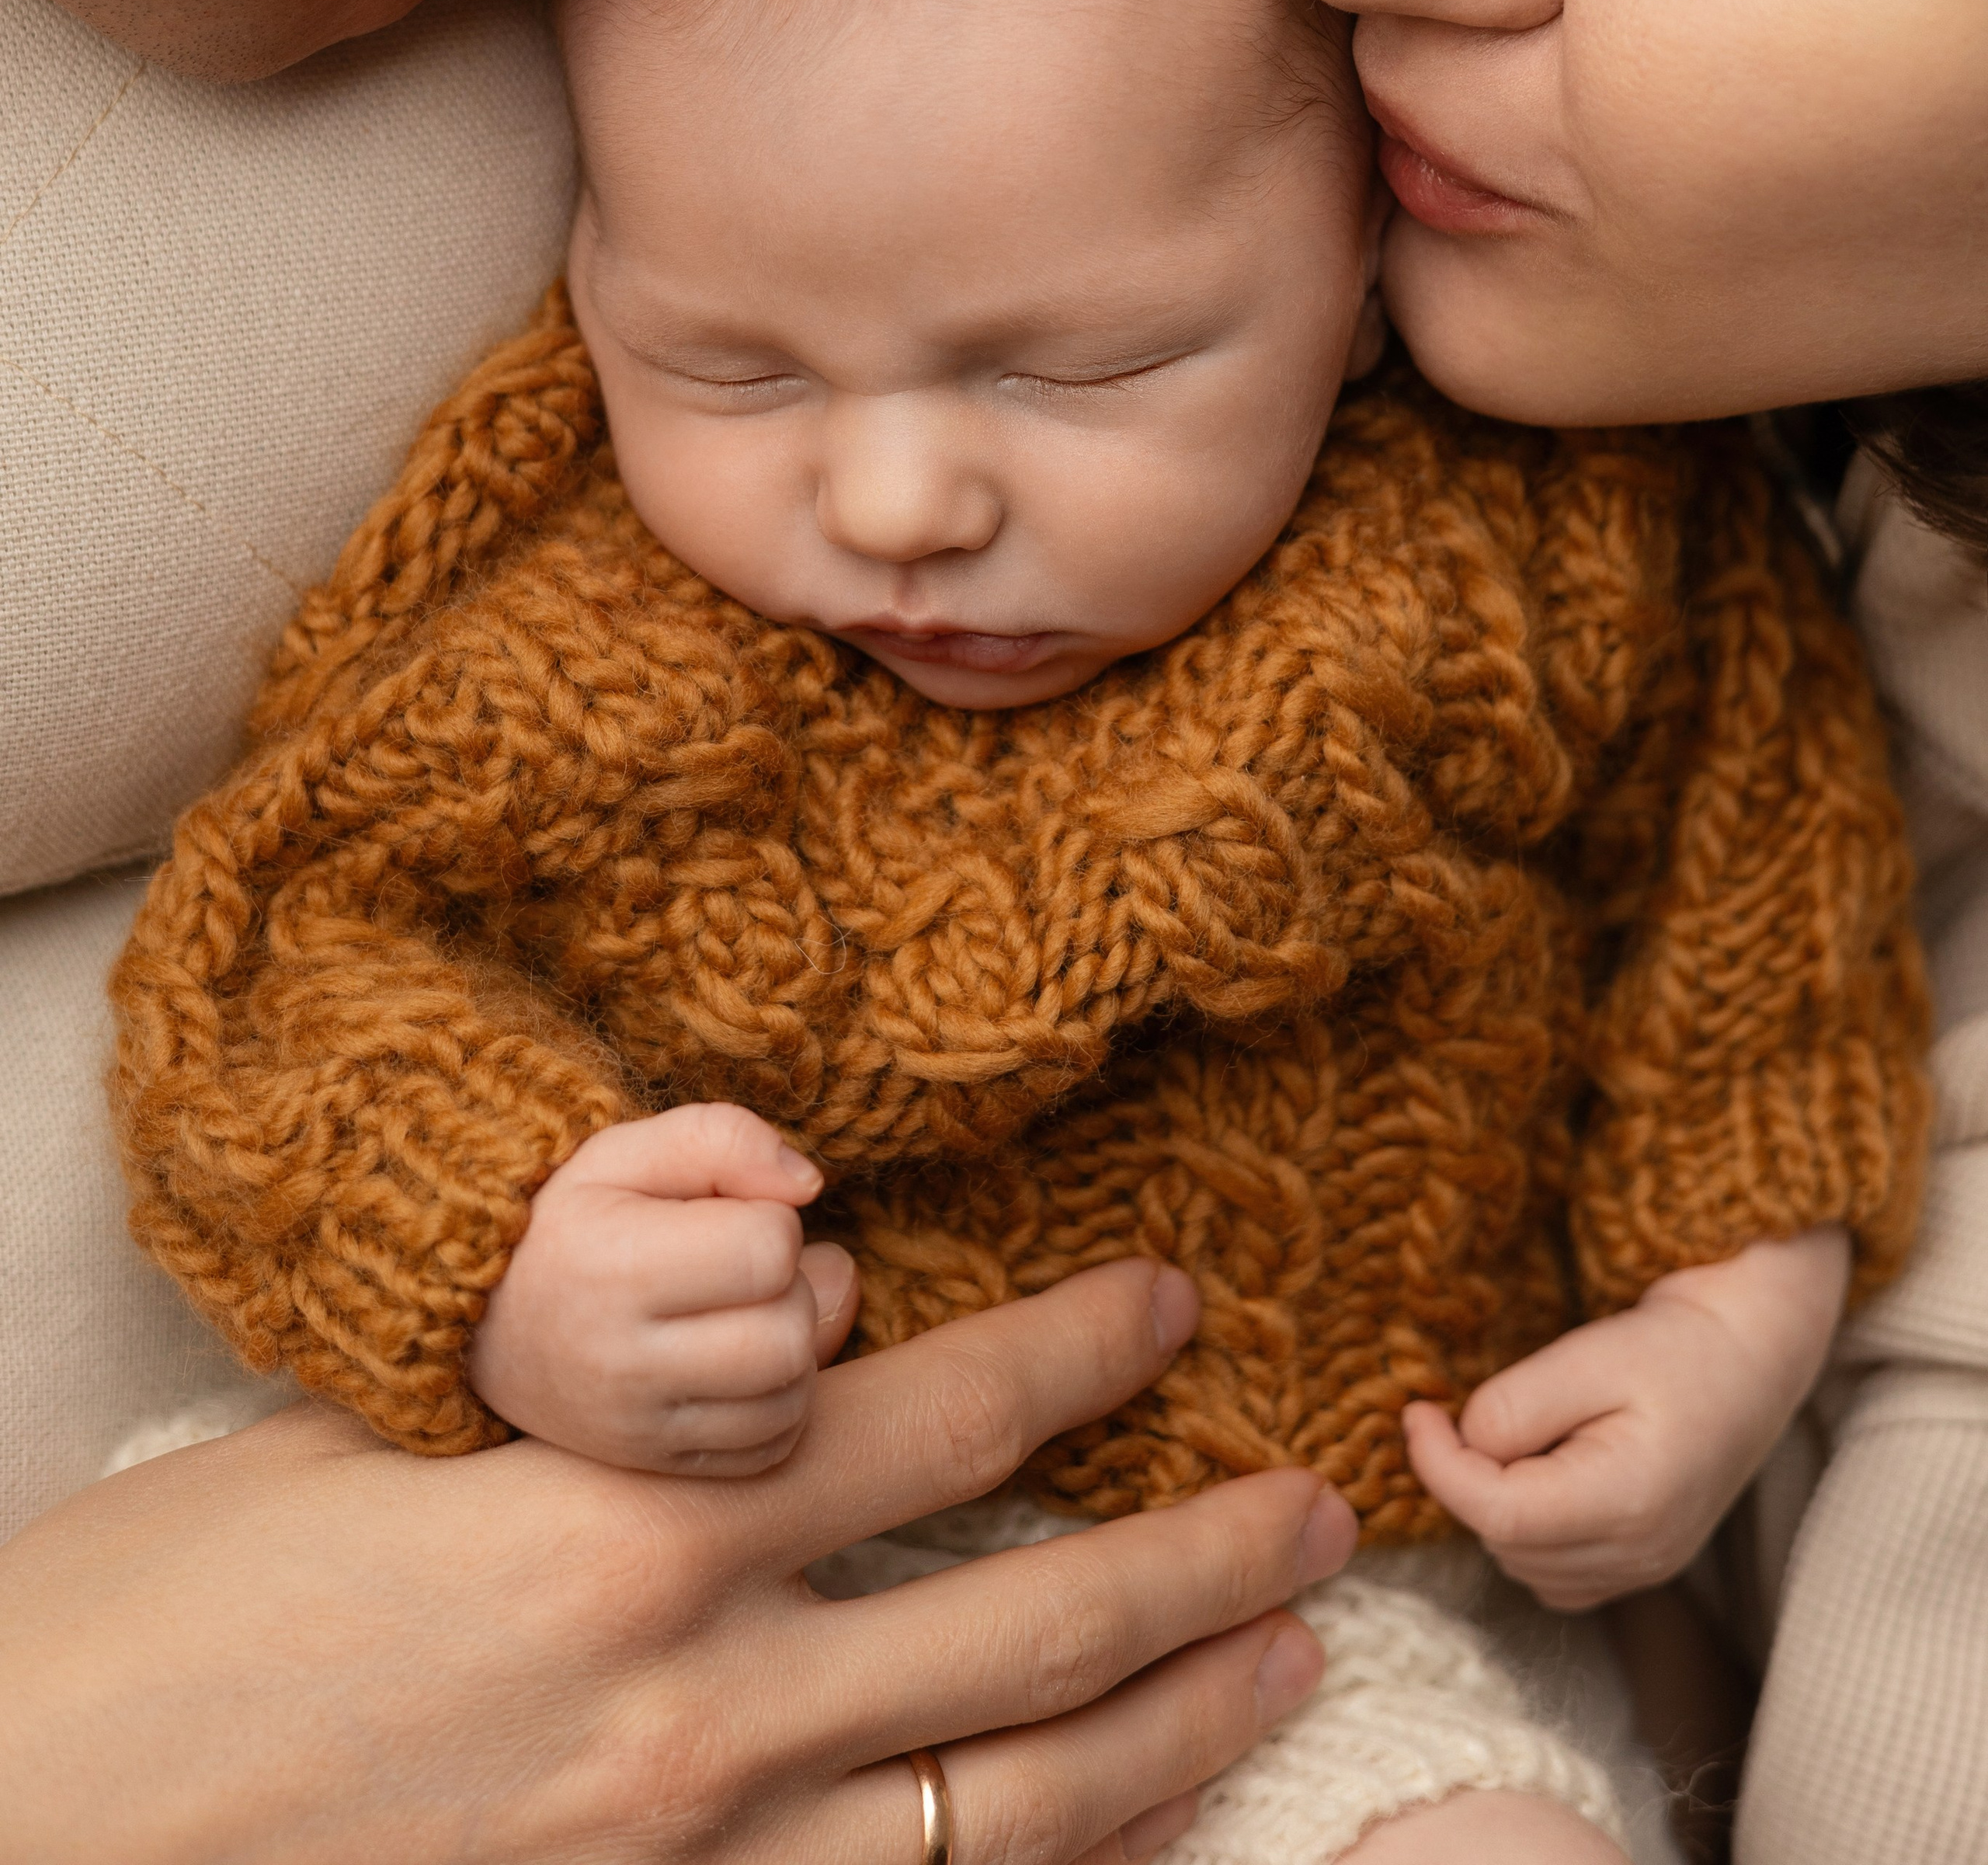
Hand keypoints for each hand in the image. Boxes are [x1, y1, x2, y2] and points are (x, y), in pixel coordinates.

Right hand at [0, 1260, 1354, 1863]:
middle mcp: (692, 1707)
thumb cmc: (155, 1631)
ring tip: (1287, 1661)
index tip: (1173, 1300)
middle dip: (1198, 1557)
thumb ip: (589, 1395)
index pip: (931, 1414)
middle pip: (1022, 1626)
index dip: (1080, 1347)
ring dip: (1173, 1732)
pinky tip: (1123, 1855)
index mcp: (623, 1527)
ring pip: (1009, 1810)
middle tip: (1325, 1503)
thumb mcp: (373, 1446)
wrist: (26, 1851)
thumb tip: (780, 1324)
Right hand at [468, 1102, 860, 1471]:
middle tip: (745, 1269)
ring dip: (792, 1349)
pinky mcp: (655, 1467)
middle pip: (787, 1338)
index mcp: (614, 1267)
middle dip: (791, 1288)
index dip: (772, 1220)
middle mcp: (623, 1363)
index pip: (767, 1250)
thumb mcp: (623, 1151)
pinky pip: (769, 1451)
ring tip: (743, 1313)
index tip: (731, 1215)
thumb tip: (808, 1186)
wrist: (482, 1324)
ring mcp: (639, 1428)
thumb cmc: (566, 1221)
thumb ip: (721, 1140)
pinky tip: (740, 1366)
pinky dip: (779, 1407)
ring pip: (789, 1401)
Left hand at [1404, 1227, 1848, 1609]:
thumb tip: (1463, 1442)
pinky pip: (1554, 1574)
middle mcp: (1637, 1555)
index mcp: (1626, 1503)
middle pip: (1506, 1542)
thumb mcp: (1590, 1356)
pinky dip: (1528, 1533)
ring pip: (1523, 1564)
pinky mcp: (1641, 1566)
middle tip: (1465, 1411)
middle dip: (1467, 1479)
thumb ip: (1517, 1407)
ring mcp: (1644, 1570)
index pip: (1497, 1513)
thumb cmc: (1676, 1348)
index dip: (1438, 1464)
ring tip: (1523, 1434)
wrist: (1749, 1359)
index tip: (1417, 1410)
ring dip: (1496, 1505)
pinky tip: (1544, 1474)